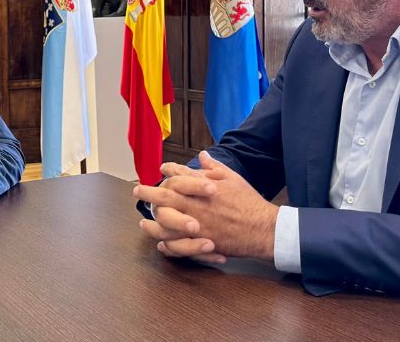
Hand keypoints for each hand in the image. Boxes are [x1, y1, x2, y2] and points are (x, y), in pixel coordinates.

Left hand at [134, 151, 277, 261]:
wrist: (261, 228)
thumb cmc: (248, 202)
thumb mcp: (233, 178)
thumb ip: (214, 167)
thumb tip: (203, 155)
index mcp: (202, 187)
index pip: (180, 174)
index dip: (169, 170)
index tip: (162, 169)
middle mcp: (195, 204)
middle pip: (165, 196)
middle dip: (149, 192)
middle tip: (138, 191)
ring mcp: (195, 224)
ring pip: (165, 224)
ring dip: (152, 223)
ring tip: (143, 223)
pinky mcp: (199, 242)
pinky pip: (176, 245)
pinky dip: (166, 245)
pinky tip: (160, 243)